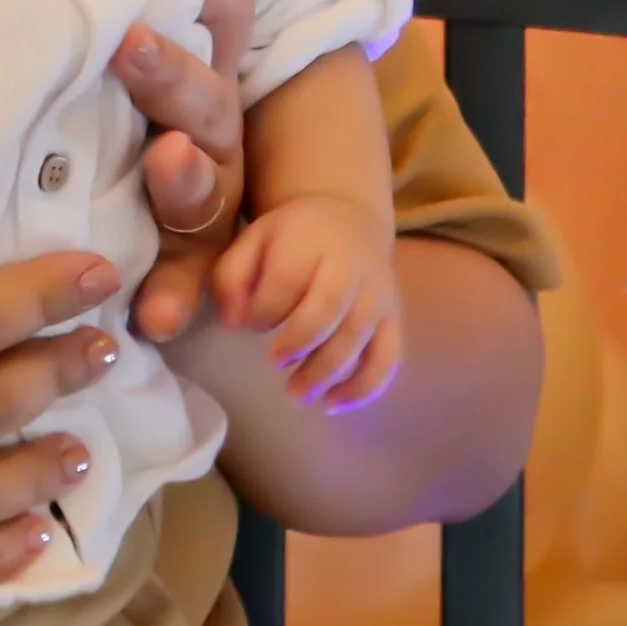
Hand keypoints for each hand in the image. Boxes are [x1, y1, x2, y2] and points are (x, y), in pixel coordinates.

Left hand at [120, 0, 249, 341]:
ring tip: (165, 162)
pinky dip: (176, 300)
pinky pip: (191, 284)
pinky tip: (155, 318)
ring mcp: (210, 198)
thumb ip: (109, 4)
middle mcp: (214, 131)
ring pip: (207, 185)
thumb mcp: (125, 56)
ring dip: (185, 175)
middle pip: (206, 93)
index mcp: (203, 70)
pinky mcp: (192, 263)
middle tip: (129, 41)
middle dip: (170, 68)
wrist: (216, 237)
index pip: (221, 1)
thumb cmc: (121, 118)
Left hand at [208, 192, 401, 409]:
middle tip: (273, 364)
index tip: (243, 326)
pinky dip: (364, 387)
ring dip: (327, 372)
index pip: (286, 277)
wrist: (351, 221)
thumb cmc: (293, 238)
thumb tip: (233, 321)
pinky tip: (334, 404)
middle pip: (329, 306)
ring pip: (359, 336)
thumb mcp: (255, 239)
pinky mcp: (393, 318)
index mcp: (311, 238)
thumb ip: (233, 275)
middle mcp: (352, 264)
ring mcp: (378, 292)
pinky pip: (388, 357)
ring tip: (297, 393)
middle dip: (300, 342)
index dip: (263, 309)